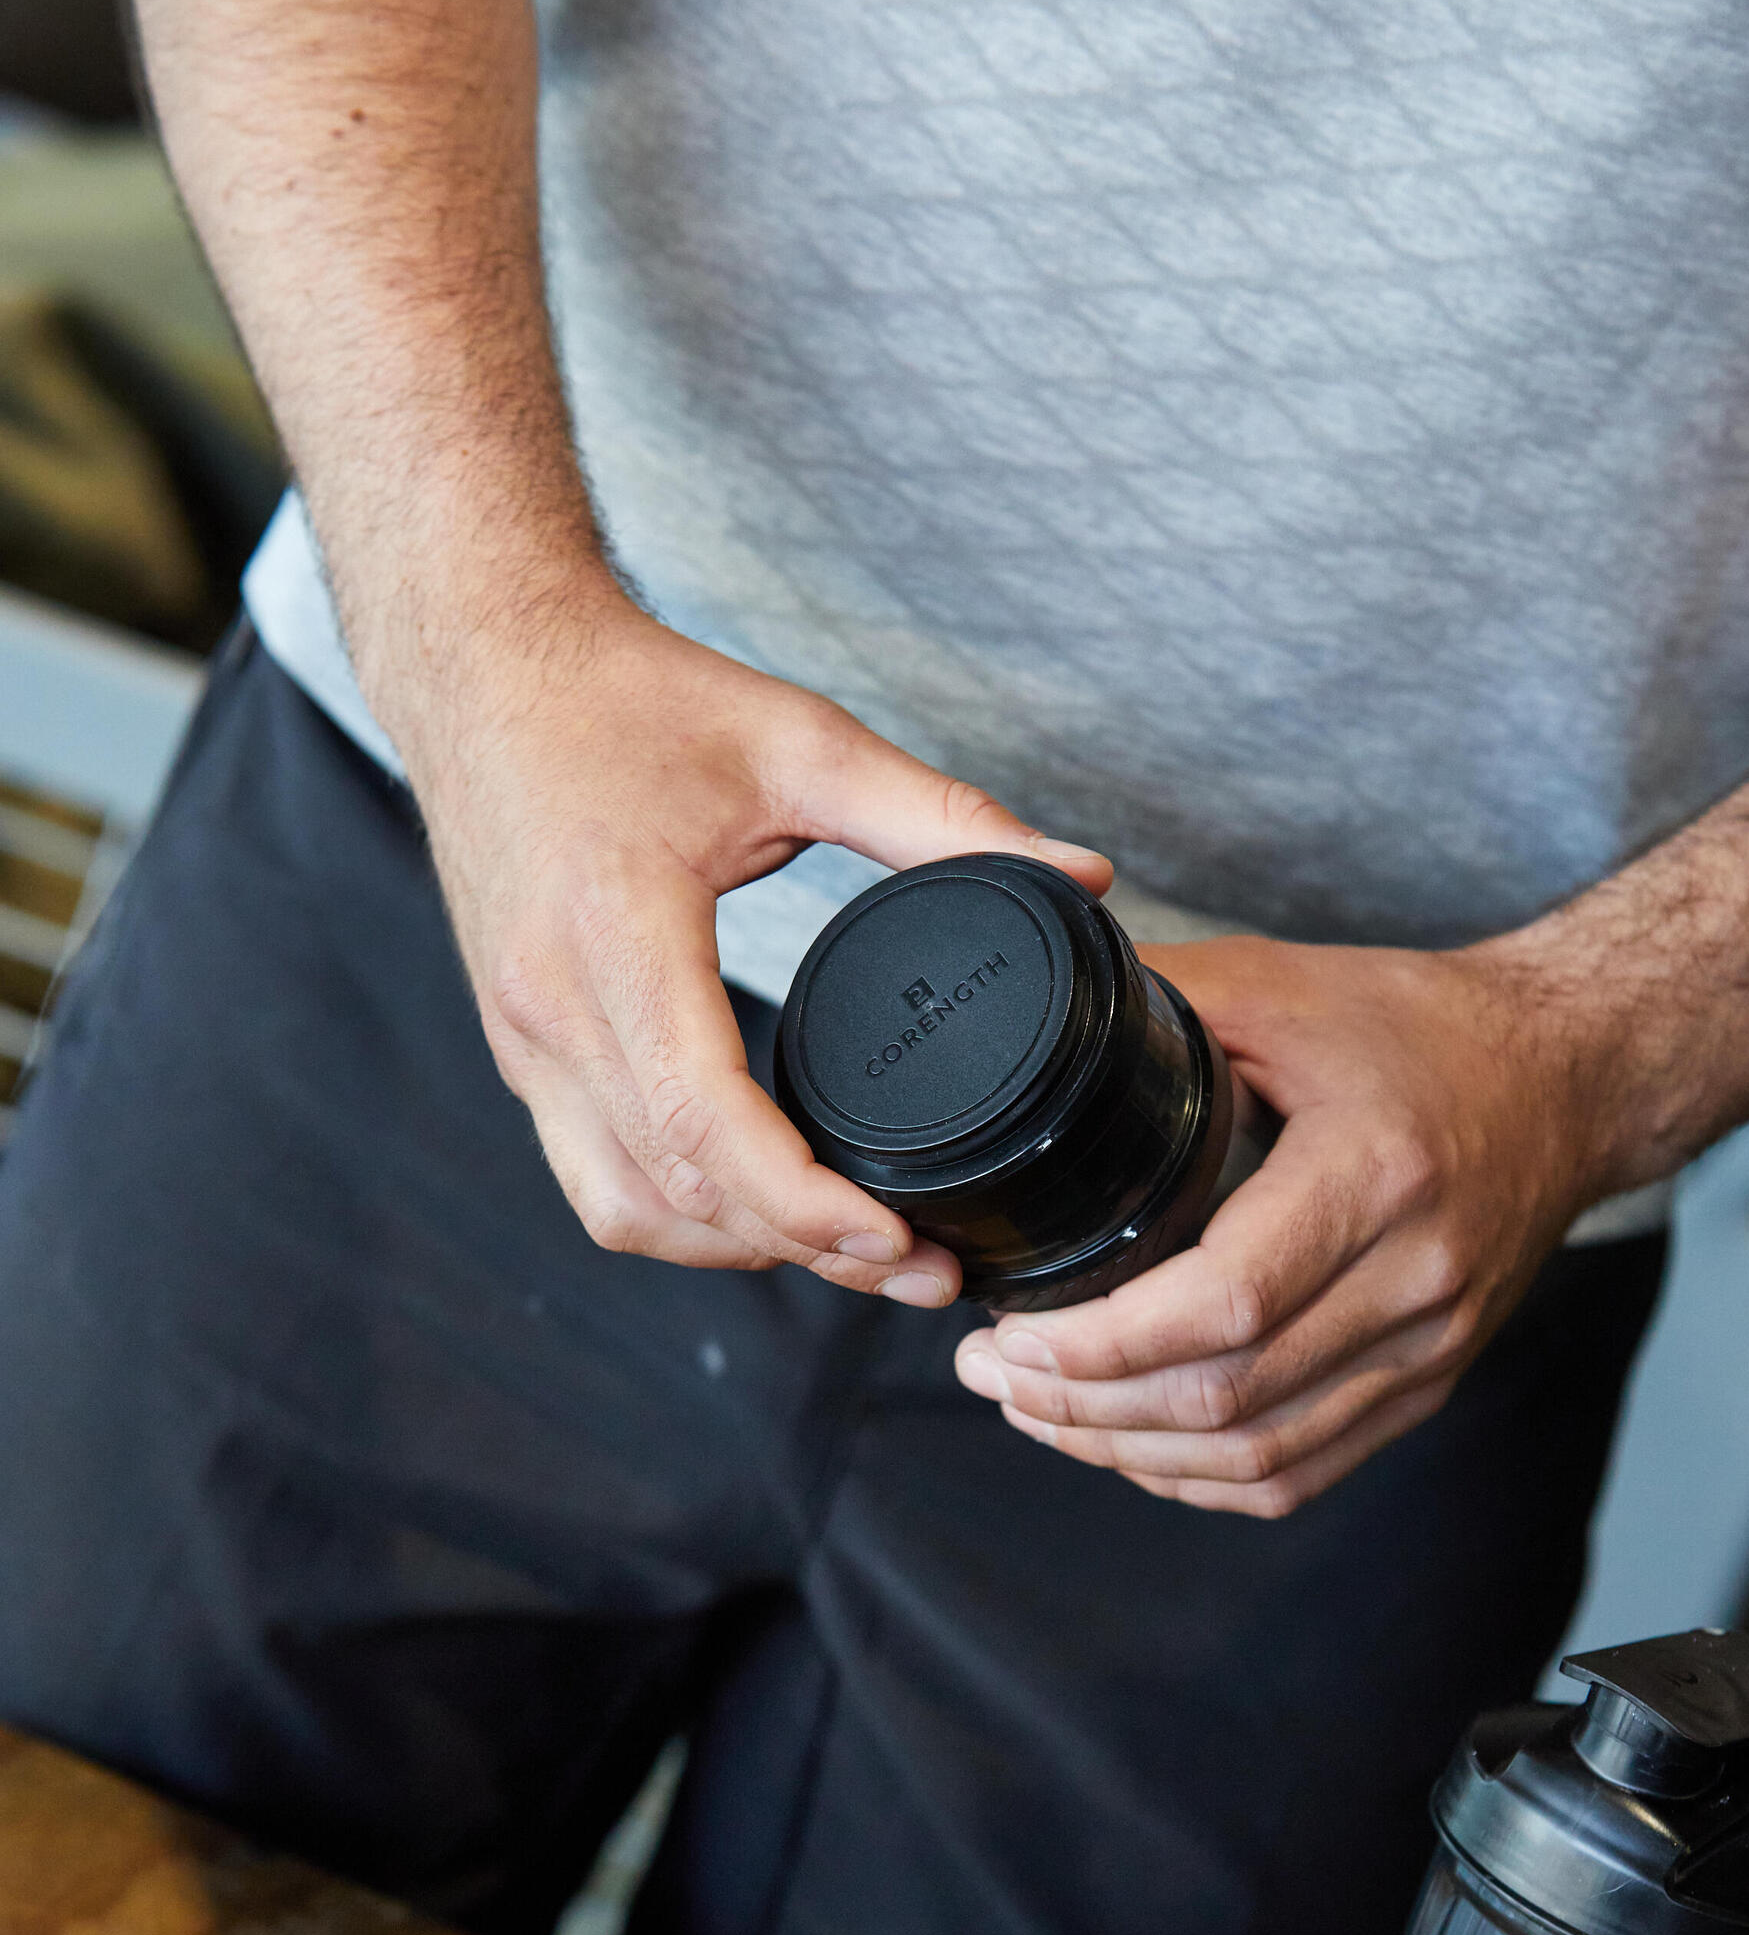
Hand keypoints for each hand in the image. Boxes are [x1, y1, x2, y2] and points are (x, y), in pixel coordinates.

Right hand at [398, 572, 1111, 1299]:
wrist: (481, 667)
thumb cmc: (627, 696)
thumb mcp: (800, 740)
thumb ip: (943, 815)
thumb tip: (1081, 875)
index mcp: (616, 929)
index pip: (703, 1118)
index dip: (803, 1205)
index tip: (897, 1238)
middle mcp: (552, 1006)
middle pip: (677, 1191)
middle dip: (803, 1251)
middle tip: (921, 1267)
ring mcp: (522, 1041)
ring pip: (627, 1212)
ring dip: (738, 1252)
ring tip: (852, 1251)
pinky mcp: (519, 1053)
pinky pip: (597, 1180)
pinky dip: (682, 1219)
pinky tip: (761, 1211)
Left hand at [952, 931, 1620, 1513]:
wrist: (1569, 1076)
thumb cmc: (1422, 1025)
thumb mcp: (1285, 984)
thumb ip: (1157, 1000)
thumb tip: (1024, 1021)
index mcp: (1379, 1174)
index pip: (1227, 1304)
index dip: (1103, 1343)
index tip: (1010, 1331)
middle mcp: (1418, 1279)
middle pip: (1229, 1397)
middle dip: (1084, 1403)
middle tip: (990, 1371)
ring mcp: (1431, 1348)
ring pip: (1257, 1454)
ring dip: (1126, 1452)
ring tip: (1035, 1410)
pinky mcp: (1428, 1386)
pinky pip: (1299, 1471)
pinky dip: (1199, 1478)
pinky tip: (1125, 1445)